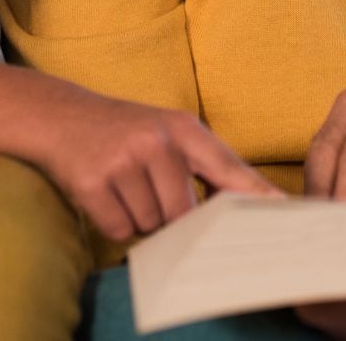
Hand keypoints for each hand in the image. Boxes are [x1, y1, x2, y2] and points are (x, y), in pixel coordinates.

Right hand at [32, 89, 279, 241]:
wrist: (61, 116)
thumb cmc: (127, 133)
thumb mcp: (170, 133)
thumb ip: (206, 166)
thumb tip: (244, 208)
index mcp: (184, 128)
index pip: (229, 167)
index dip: (256, 194)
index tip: (284, 212)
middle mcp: (157, 141)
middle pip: (185, 213)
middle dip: (169, 215)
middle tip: (148, 189)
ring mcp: (123, 160)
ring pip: (151, 225)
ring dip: (139, 218)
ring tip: (125, 187)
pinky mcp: (91, 183)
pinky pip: (119, 230)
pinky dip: (114, 222)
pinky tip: (105, 194)